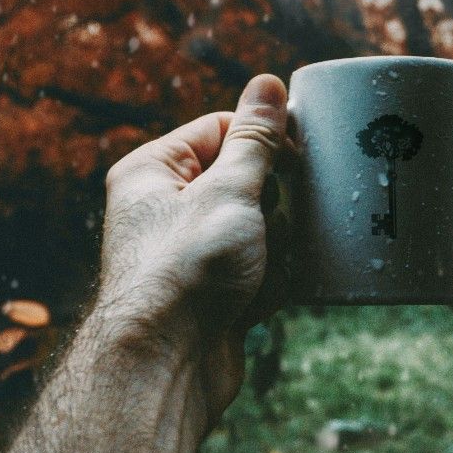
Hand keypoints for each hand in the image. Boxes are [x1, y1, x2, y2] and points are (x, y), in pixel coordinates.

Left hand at [97, 73, 290, 425]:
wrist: (165, 368)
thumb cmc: (185, 271)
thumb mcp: (228, 192)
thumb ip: (254, 140)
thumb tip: (267, 84)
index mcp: (153, 172)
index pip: (220, 129)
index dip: (263, 141)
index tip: (299, 158)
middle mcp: (165, 209)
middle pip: (245, 181)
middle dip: (272, 203)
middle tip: (275, 222)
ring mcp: (190, 254)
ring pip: (259, 228)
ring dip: (275, 245)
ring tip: (263, 266)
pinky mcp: (212, 294)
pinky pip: (259, 269)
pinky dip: (272, 279)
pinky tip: (267, 293)